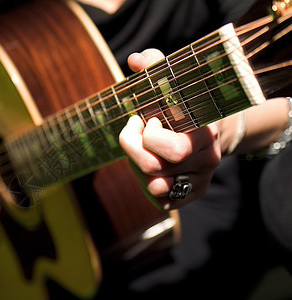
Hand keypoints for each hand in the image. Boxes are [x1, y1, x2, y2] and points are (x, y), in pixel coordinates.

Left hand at [119, 49, 220, 209]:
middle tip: (137, 132)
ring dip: (137, 167)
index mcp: (205, 132)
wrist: (208, 133)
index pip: (174, 149)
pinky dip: (145, 185)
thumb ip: (156, 67)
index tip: (147, 119)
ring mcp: (198, 181)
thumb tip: (136, 60)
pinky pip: (158, 199)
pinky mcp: (188, 196)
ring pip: (153, 185)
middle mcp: (206, 160)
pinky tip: (150, 167)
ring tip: (143, 150)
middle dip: (134, 149)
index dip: (148, 136)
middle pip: (154, 168)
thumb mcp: (173, 84)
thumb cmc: (183, 106)